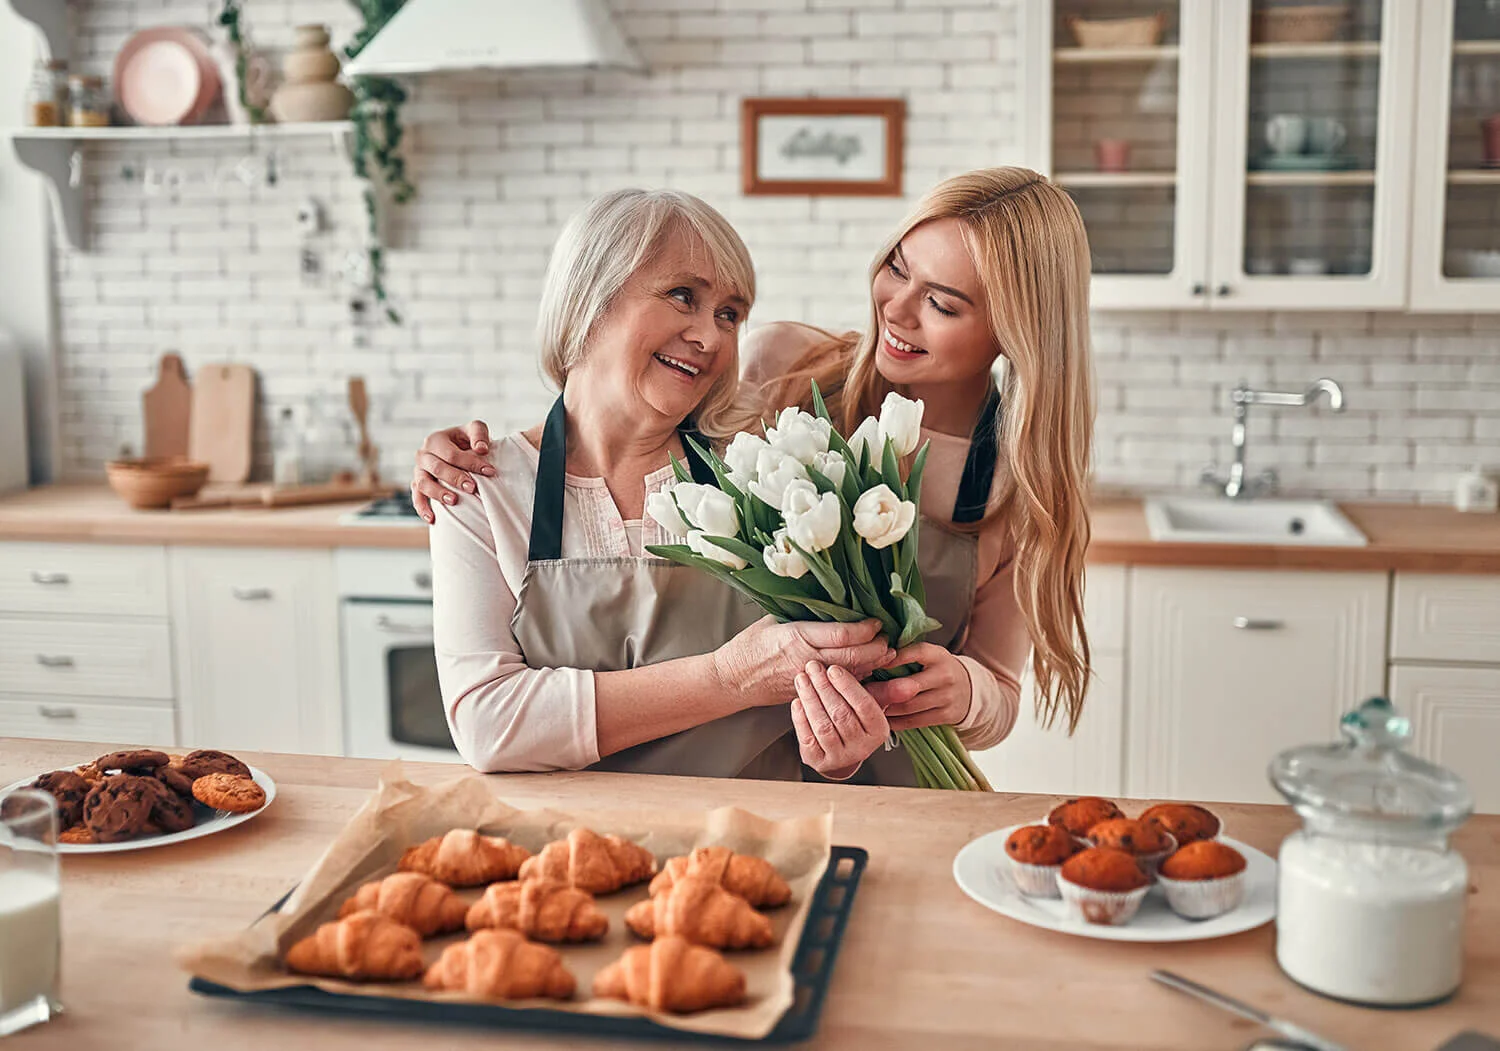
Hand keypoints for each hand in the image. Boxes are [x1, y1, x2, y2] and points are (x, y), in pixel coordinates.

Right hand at [411, 421, 494, 522]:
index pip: (452, 454)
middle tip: (472, 488)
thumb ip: (479, 434)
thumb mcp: (474, 429)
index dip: (471, 463)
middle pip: (437, 468)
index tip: (490, 472)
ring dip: (438, 493)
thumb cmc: (467, 441)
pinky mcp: (417, 485)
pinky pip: (416, 497)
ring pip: (423, 483)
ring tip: (454, 501)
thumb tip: (482, 449)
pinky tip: (432, 519)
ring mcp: (418, 471)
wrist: (457, 450)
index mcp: (435, 440)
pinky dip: (422, 508)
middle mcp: (423, 455)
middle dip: (455, 478)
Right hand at [712, 617, 893, 710]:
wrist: (732, 680)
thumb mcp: (772, 620)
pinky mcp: (808, 692)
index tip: (877, 621)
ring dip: (872, 664)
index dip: (865, 628)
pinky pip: (838, 685)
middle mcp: (805, 659)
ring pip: (850, 672)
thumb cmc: (749, 646)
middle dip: (876, 647)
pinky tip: (868, 669)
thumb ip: (800, 613)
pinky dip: (857, 677)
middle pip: (852, 655)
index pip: (841, 634)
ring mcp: (808, 678)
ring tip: (887, 653)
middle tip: (889, 638)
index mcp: (796, 636)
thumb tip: (828, 600)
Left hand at [791, 661, 888, 780]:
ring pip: (823, 726)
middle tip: (812, 667)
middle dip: (824, 688)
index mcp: (879, 731)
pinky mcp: (819, 761)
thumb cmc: (856, 719)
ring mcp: (840, 757)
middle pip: (841, 715)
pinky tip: (797, 700)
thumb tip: (908, 679)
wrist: (841, 751)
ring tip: (802, 679)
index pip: (864, 706)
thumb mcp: (871, 704)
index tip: (833, 668)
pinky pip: (808, 738)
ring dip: (810, 699)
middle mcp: (862, 748)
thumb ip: (884, 690)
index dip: (847, 686)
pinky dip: (801, 717)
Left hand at [863, 642, 971, 730]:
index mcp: (938, 655)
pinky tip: (883, 718)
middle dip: (883, 690)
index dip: (893, 659)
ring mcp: (947, 697)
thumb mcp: (930, 655)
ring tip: (869, 706)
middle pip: (909, 686)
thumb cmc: (938, 669)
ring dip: (886, 708)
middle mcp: (945, 675)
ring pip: (909, 706)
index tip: (873, 664)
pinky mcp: (946, 716)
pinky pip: (914, 721)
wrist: (969, 689)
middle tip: (864, 691)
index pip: (916, 653)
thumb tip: (873, 656)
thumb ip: (908, 653)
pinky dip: (895, 722)